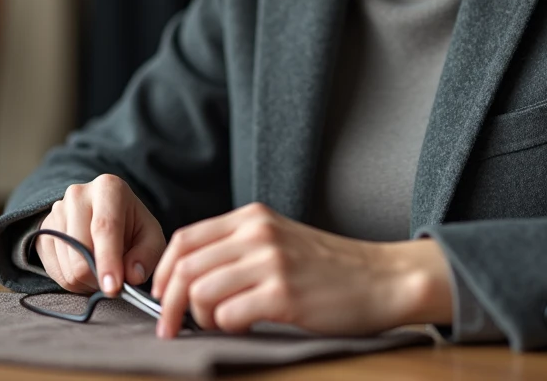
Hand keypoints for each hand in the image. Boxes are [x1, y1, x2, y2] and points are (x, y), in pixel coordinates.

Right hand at [36, 174, 166, 296]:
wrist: (103, 215)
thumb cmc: (131, 226)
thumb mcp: (150, 237)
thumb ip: (146, 256)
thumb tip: (131, 276)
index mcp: (108, 188)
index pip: (105, 227)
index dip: (108, 261)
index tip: (112, 287)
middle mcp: (77, 195)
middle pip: (81, 250)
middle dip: (99, 277)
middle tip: (114, 282)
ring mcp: (56, 212)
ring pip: (67, 265)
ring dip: (87, 281)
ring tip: (101, 270)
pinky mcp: (43, 231)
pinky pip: (54, 271)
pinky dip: (72, 280)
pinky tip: (85, 267)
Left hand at [149, 202, 449, 338]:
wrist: (384, 279)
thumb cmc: (331, 268)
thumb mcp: (280, 240)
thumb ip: (240, 248)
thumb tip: (190, 279)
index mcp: (252, 217)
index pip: (184, 240)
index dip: (163, 273)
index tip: (162, 297)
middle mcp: (257, 234)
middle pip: (184, 267)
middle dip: (169, 304)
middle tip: (171, 328)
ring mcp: (270, 262)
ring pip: (200, 291)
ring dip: (199, 318)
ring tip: (219, 325)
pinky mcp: (283, 294)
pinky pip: (227, 314)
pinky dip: (226, 327)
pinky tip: (245, 326)